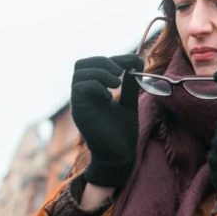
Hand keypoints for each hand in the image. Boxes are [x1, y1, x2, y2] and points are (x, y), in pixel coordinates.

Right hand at [70, 54, 143, 186]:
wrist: (119, 156)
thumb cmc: (122, 133)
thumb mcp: (129, 103)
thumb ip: (130, 85)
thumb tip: (136, 62)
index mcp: (94, 91)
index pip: (94, 64)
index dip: (113, 58)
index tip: (133, 62)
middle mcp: (83, 95)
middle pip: (81, 64)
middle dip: (102, 61)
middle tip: (120, 71)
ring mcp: (79, 103)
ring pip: (80, 73)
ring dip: (101, 72)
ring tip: (117, 83)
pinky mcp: (79, 112)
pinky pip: (80, 88)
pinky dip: (96, 85)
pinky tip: (110, 96)